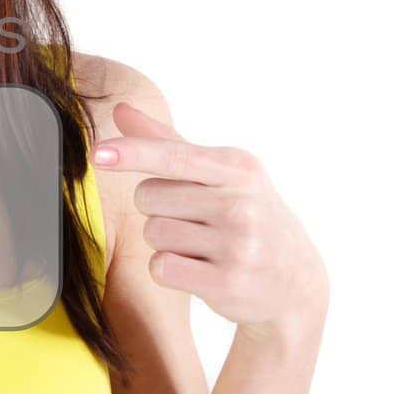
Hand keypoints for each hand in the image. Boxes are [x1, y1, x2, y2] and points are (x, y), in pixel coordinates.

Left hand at [91, 102, 327, 339]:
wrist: (296, 282)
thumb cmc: (246, 217)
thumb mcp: (221, 175)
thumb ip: (168, 143)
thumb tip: (121, 110)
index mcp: (238, 167)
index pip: (172, 156)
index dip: (131, 154)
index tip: (97, 154)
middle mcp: (241, 202)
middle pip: (148, 197)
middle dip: (158, 209)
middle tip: (195, 221)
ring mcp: (238, 245)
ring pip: (152, 233)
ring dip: (164, 241)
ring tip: (201, 246)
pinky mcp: (228, 283)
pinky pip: (161, 268)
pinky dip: (168, 270)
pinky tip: (199, 270)